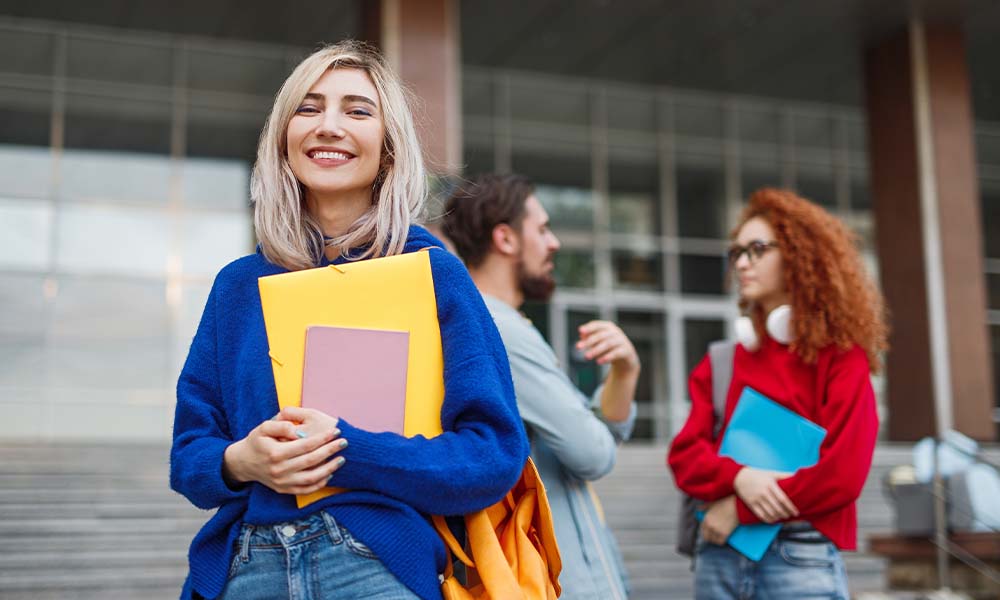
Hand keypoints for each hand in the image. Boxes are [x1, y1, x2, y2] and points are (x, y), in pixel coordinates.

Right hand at [223, 409, 346, 494]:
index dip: (323, 438)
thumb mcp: (264, 427)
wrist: (243, 462)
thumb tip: (298, 431)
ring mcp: (282, 482)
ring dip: (329, 469)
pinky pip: (306, 490)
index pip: (305, 445)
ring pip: (311, 478)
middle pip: (311, 461)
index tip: (336, 431)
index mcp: (275, 453)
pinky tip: (330, 473)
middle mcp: (279, 470)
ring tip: (341, 459)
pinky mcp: (284, 490)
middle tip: (344, 442)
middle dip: (330, 451)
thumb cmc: (257, 441)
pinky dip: (320, 483)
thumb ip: (281, 425)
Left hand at [576, 321, 639, 373]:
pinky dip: (607, 357)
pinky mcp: (627, 351)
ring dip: (596, 350)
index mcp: (608, 327)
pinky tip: (599, 361)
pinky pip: (616, 353)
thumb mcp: (599, 342)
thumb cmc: (609, 348)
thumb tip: (582, 335)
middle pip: (601, 335)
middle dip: (589, 341)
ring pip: (608, 344)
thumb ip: (590, 338)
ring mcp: (622, 341)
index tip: (580, 331)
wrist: (626, 359)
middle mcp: (616, 332)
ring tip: (586, 356)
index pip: (597, 325)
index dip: (589, 327)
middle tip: (578, 347)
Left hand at [700, 496, 738, 544]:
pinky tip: (724, 539)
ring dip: (716, 540)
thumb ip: (704, 507)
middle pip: (707, 537)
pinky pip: (720, 542)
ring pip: (713, 541)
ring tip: (719, 538)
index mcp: (705, 519)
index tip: (709, 534)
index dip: (706, 533)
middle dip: (710, 538)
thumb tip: (698, 508)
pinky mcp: (724, 533)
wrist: (736, 505)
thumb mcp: (712, 503)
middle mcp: (709, 526)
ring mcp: (716, 530)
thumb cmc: (724, 502)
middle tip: (715, 537)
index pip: (702, 530)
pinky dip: (721, 542)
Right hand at [733, 467, 798, 522]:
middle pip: (778, 508)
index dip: (790, 507)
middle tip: (789, 516)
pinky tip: (773, 520)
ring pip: (770, 513)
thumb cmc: (758, 475)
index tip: (796, 512)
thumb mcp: (771, 473)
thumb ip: (785, 475)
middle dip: (785, 514)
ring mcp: (756, 499)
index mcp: (770, 484)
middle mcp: (764, 492)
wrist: (738, 477)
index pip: (783, 499)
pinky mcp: (751, 504)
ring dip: (778, 518)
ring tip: (782, 517)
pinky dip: (769, 520)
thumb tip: (798, 477)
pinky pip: (761, 515)